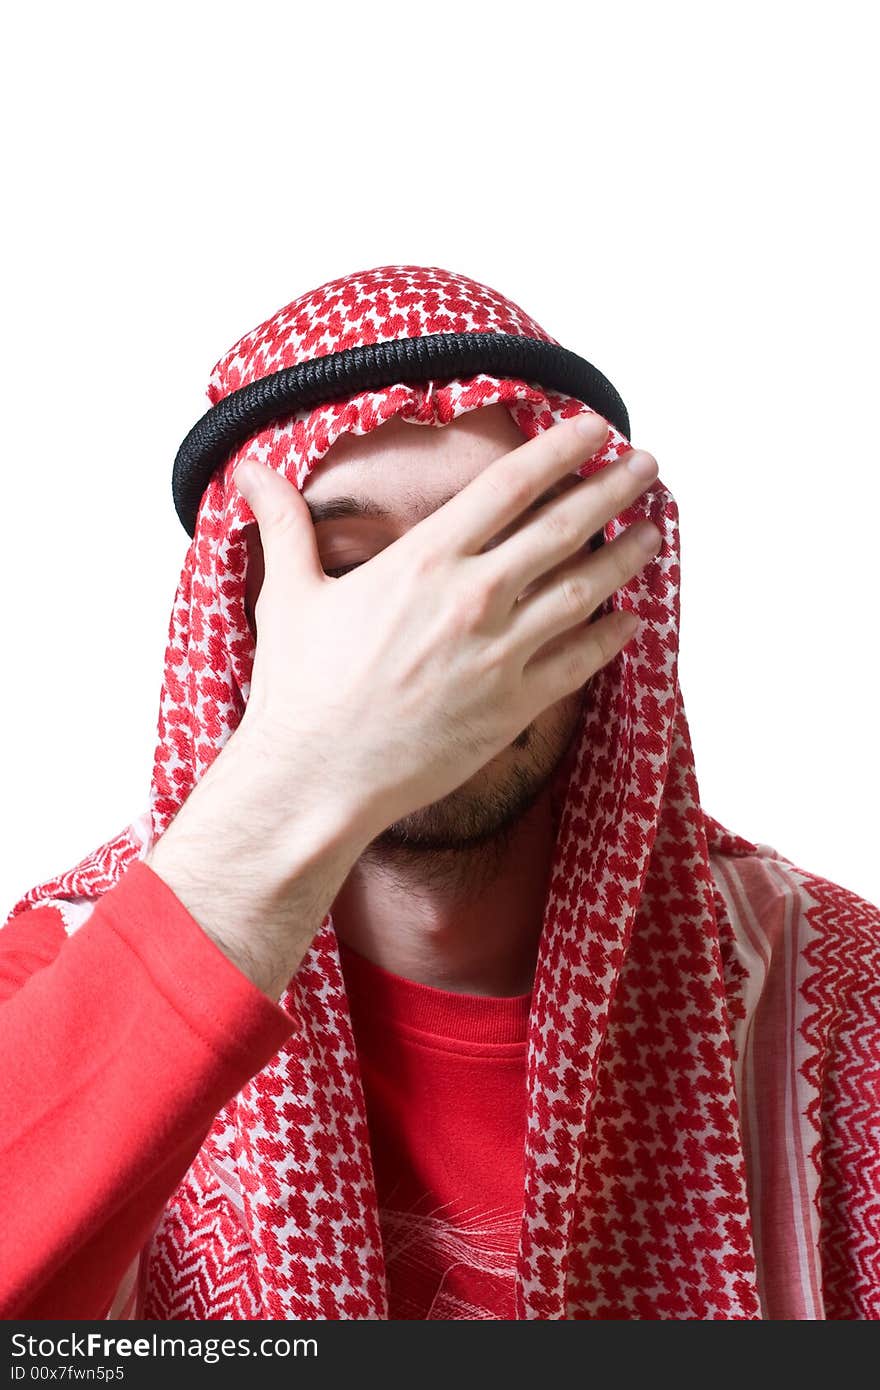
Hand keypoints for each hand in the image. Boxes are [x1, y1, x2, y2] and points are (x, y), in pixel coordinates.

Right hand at [232, 413, 659, 838]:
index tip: (595, 427)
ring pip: (587, 590)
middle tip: (647, 464)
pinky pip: (581, 661)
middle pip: (566, 527)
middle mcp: (474, 598)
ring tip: (654, 531)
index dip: (562, 449)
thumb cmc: (299, 689)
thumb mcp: (287, 594)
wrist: (316, 779)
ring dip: (628, 556)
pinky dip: (613, 636)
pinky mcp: (514, 706)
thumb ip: (284, 524)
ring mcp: (501, 654)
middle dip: (614, 488)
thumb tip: (249, 469)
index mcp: (424, 560)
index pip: (510, 485)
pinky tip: (632, 618)